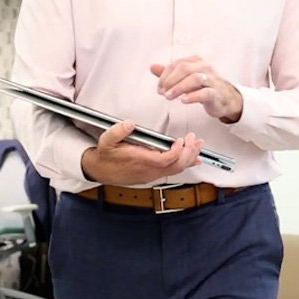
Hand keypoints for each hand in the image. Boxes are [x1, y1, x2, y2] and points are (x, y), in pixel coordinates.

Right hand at [79, 120, 202, 185]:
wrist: (100, 171)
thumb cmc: (105, 156)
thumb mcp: (106, 140)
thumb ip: (118, 131)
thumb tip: (129, 123)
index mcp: (139, 160)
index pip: (164, 160)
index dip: (176, 151)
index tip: (181, 140)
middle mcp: (148, 170)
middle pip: (175, 166)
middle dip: (188, 153)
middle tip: (194, 140)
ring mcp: (151, 174)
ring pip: (176, 170)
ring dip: (189, 158)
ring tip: (198, 146)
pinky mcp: (152, 175)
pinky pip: (172, 172)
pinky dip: (184, 164)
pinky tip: (193, 159)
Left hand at [150, 57, 243, 122]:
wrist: (226, 98)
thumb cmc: (204, 86)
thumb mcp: (185, 78)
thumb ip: (169, 72)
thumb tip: (152, 66)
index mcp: (196, 61)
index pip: (177, 64)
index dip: (165, 75)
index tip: (159, 87)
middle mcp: (204, 68)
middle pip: (185, 68)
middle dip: (170, 80)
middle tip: (161, 91)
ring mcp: (212, 80)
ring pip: (195, 79)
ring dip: (179, 88)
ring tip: (168, 96)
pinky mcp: (216, 93)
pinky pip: (205, 93)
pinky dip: (193, 96)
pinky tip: (184, 100)